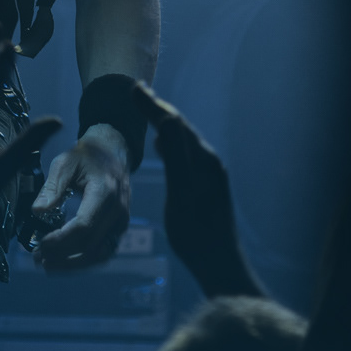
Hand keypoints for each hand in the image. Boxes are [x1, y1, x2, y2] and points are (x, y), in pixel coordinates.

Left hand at [29, 123, 130, 271]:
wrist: (111, 153)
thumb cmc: (86, 157)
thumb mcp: (65, 163)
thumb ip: (52, 187)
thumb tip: (37, 211)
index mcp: (105, 192)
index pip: (84, 226)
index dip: (61, 240)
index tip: (40, 245)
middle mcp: (118, 211)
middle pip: (90, 245)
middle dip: (62, 255)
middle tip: (37, 258)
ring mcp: (121, 222)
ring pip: (100, 255)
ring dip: (72, 265)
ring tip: (48, 265)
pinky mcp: (119, 229)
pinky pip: (104, 252)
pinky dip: (83, 261)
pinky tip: (64, 261)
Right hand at [133, 81, 262, 297]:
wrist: (218, 262)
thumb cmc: (197, 232)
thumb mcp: (182, 192)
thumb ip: (175, 155)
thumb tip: (166, 119)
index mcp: (202, 160)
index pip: (174, 123)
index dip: (152, 105)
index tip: (132, 87)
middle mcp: (208, 161)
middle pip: (180, 127)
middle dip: (158, 108)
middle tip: (137, 91)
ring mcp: (208, 174)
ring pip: (183, 139)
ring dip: (164, 122)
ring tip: (147, 110)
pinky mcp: (204, 186)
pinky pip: (184, 153)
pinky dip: (169, 141)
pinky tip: (162, 146)